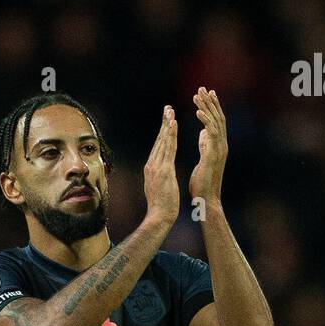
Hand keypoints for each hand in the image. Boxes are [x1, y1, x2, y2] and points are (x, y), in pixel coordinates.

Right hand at [143, 105, 179, 228]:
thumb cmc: (162, 207)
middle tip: (168, 108)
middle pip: (159, 141)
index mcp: (151, 169)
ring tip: (171, 111)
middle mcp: (151, 165)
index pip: (158, 147)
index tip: (167, 120)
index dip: (163, 133)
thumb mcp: (160, 188)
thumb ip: (160, 178)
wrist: (159, 217)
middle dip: (164, 124)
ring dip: (167, 125)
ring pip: (163, 142)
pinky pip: (168, 149)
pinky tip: (173, 124)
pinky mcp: (163, 170)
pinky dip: (170, 135)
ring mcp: (156, 167)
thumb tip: (162, 174)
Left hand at [189, 88, 227, 206]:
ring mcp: (219, 149)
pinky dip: (205, 122)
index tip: (205, 94)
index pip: (216, 121)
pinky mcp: (214, 154)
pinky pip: (211, 134)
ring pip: (215, 122)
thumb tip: (203, 135)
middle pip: (218, 117)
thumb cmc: (202, 184)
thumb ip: (205, 146)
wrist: (206, 200)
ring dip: (206, 108)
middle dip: (210, 102)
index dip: (211, 107)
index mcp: (218, 146)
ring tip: (198, 95)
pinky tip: (198, 113)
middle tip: (202, 88)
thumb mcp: (203, 159)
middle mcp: (221, 145)